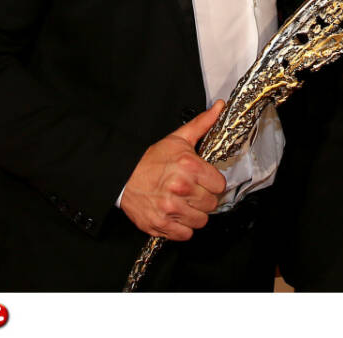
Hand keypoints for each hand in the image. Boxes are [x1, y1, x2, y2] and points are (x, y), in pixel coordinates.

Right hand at [119, 101, 227, 239]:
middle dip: (204, 198)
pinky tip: (176, 215)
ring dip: (195, 214)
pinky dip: (183, 227)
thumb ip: (202, 124)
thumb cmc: (151, 159)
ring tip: (185, 203)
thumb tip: (220, 107)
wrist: (122, 176)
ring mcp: (170, 208)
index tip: (205, 181)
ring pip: (201, 220)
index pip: (220, 185)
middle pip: (211, 203)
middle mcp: (181, 188)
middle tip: (193, 192)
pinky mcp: (160, 224)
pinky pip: (185, 234)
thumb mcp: (178, 138)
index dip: (213, 183)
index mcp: (189, 166)